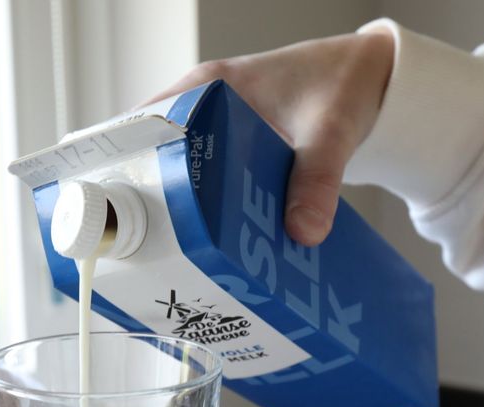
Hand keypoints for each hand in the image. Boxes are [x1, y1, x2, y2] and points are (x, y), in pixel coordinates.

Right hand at [143, 30, 393, 245]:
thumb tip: (303, 234)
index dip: (120, 162)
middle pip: (155, 157)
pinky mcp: (233, 153)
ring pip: (180, 174)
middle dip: (148, 200)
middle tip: (141, 244)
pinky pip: (208, 182)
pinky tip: (215, 245)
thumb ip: (318, 180)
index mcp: (207, 87)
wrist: (372, 76)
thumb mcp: (331, 131)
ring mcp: (215, 131)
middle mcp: (201, 108)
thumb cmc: (344, 82)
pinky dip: (209, 210)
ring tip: (168, 254)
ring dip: (177, 210)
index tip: (110, 204)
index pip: (142, 124)